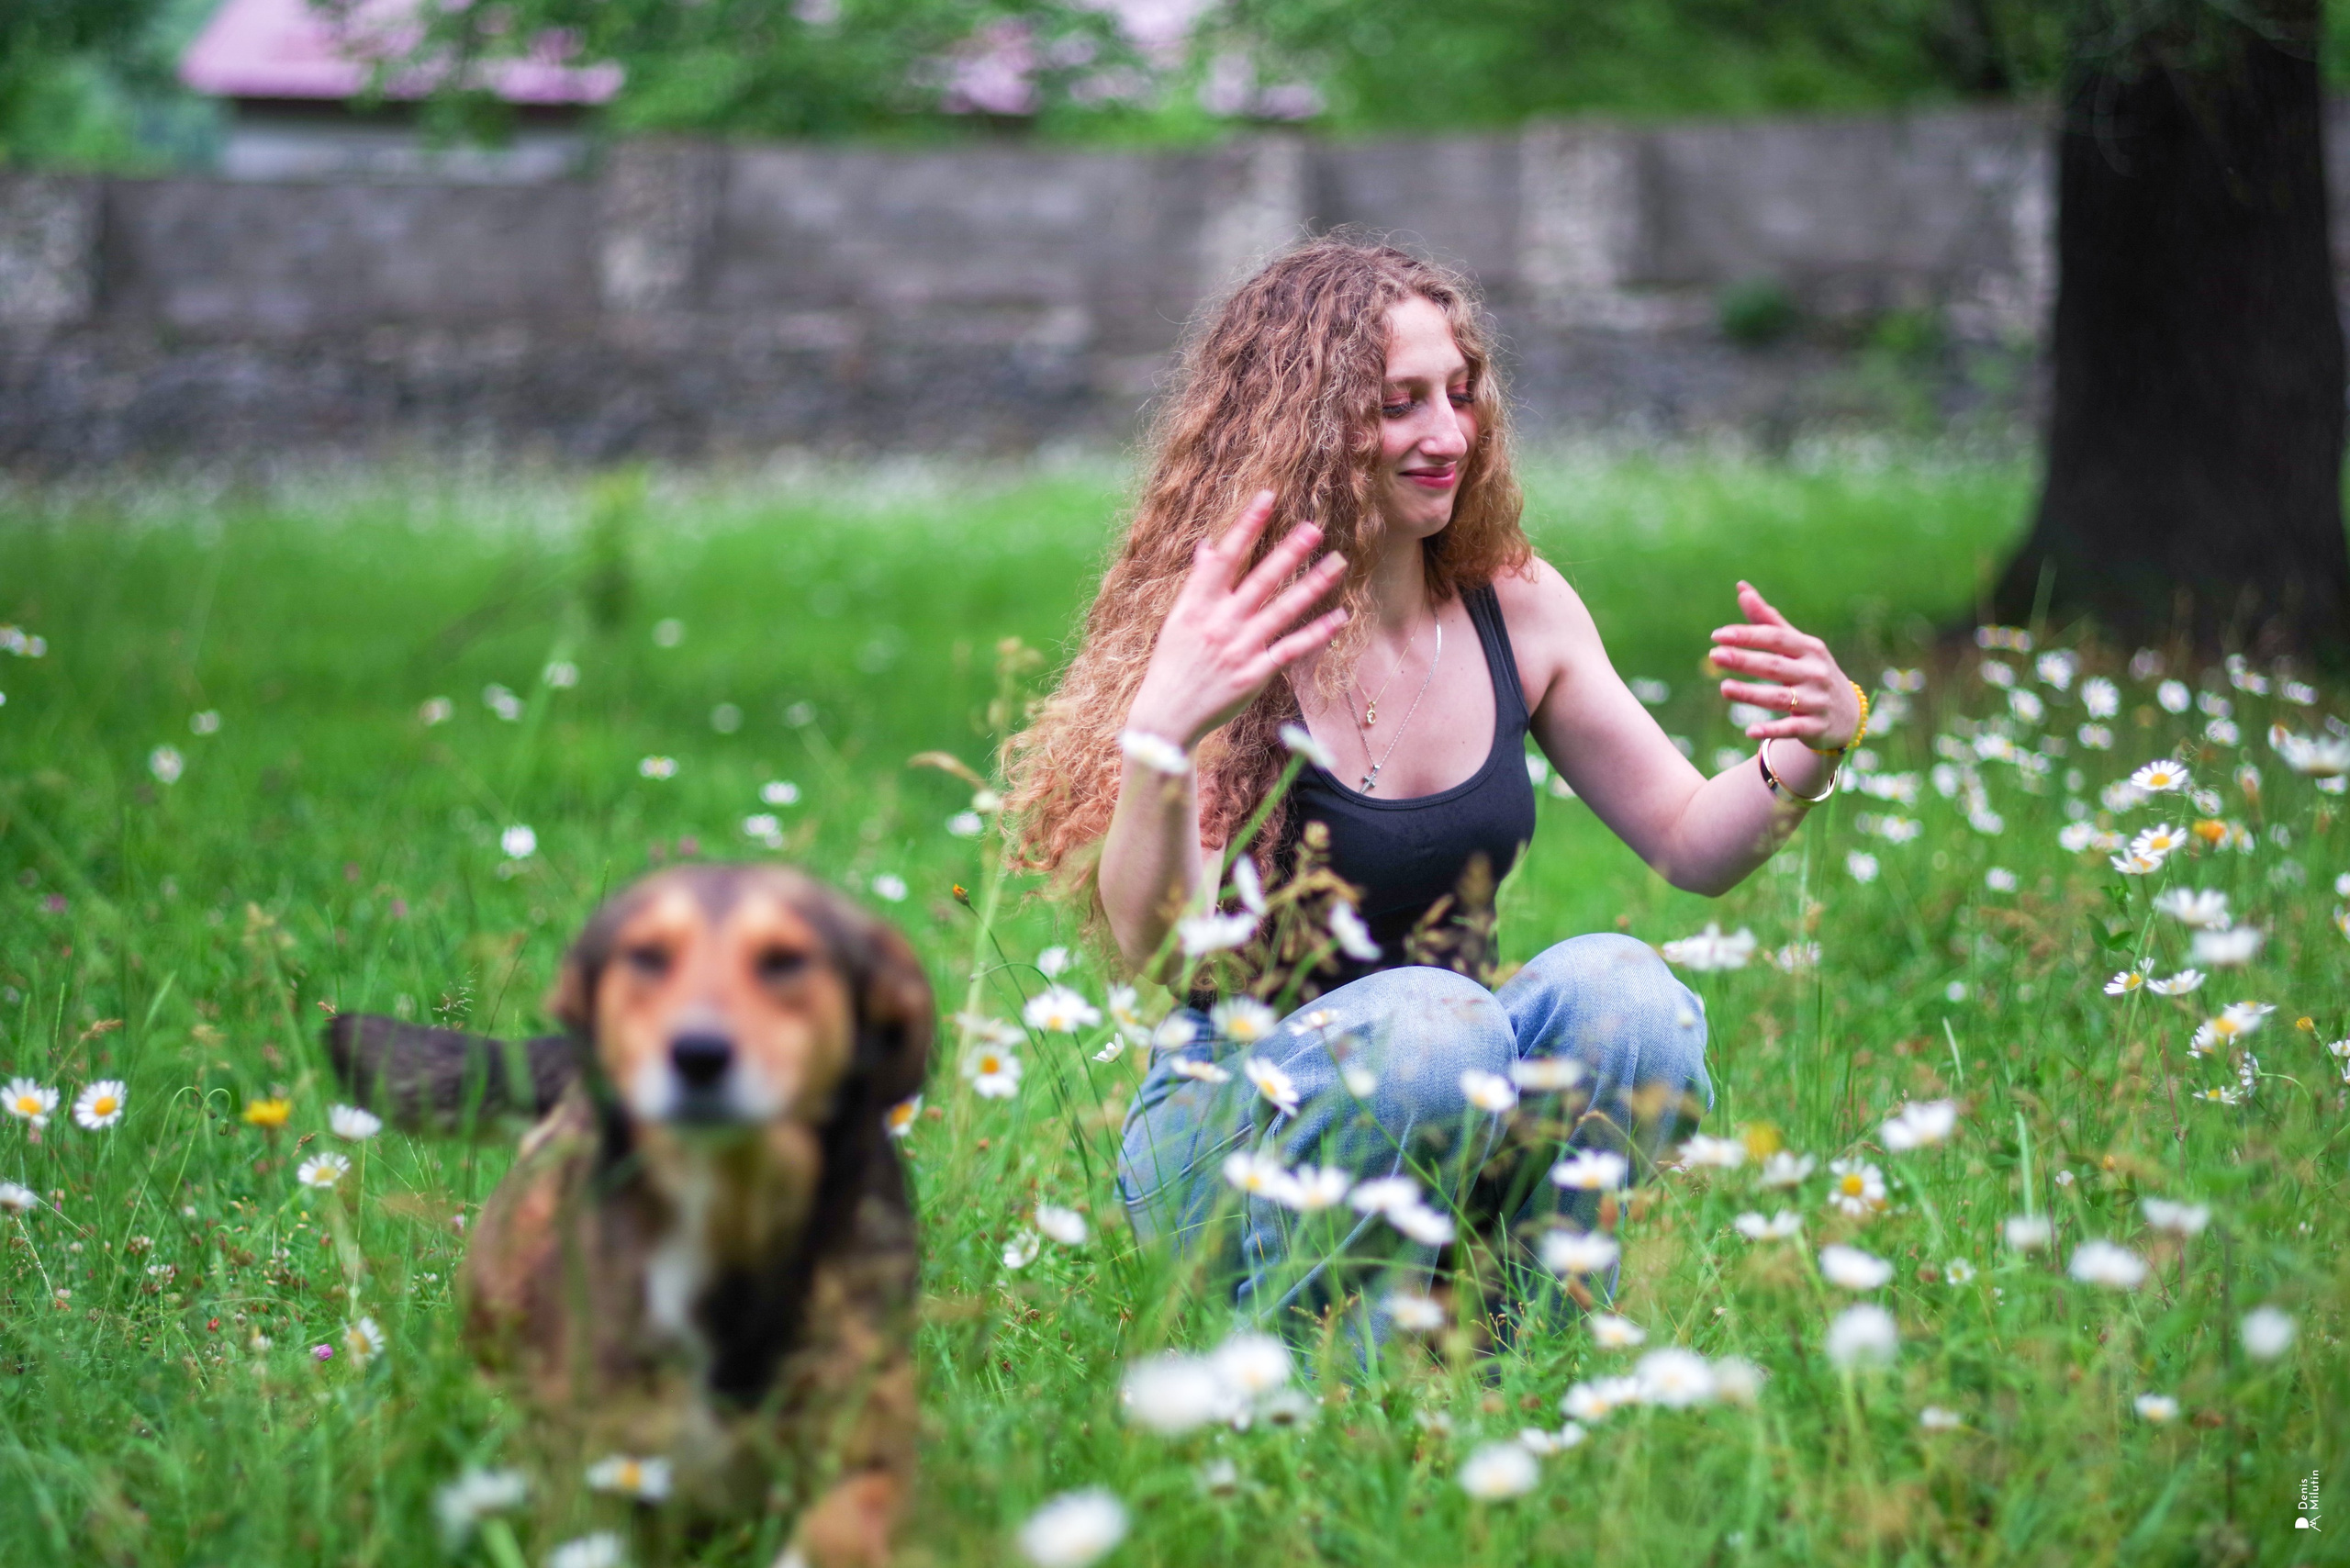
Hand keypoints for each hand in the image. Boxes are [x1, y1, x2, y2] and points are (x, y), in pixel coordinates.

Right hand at [1127, 490, 1349, 746]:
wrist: (1166, 715)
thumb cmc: (1172, 664)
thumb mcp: (1177, 619)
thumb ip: (1198, 583)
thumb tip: (1207, 546)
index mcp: (1196, 605)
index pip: (1225, 557)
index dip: (1246, 525)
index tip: (1267, 497)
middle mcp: (1219, 623)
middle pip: (1260, 579)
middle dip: (1289, 552)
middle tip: (1315, 528)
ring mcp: (1239, 649)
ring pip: (1283, 610)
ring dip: (1312, 585)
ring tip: (1337, 563)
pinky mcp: (1254, 674)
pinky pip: (1292, 648)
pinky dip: (1317, 632)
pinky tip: (1339, 616)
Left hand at [1709, 581, 1860, 749]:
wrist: (1847, 715)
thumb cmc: (1811, 671)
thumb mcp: (1796, 645)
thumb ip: (1767, 620)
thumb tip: (1741, 587)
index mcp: (1809, 649)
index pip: (1776, 638)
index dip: (1748, 635)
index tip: (1718, 635)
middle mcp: (1815, 673)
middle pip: (1775, 666)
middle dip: (1745, 660)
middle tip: (1714, 656)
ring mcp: (1817, 701)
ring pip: (1780, 698)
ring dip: (1751, 694)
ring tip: (1723, 688)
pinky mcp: (1815, 727)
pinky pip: (1791, 728)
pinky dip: (1772, 730)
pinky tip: (1749, 731)